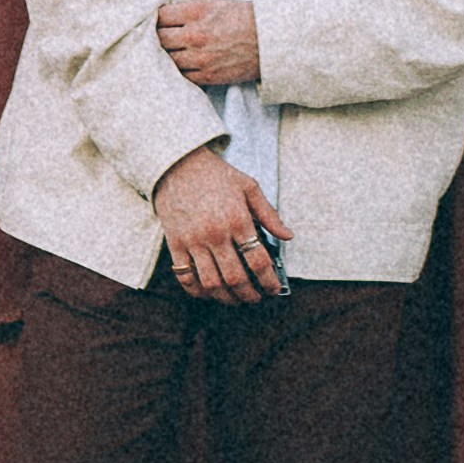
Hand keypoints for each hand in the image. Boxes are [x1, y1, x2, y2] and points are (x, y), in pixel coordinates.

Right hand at [153, 147, 286, 300]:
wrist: (177, 163)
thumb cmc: (216, 175)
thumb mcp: (248, 187)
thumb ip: (269, 214)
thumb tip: (288, 236)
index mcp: (237, 219)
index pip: (258, 261)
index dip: (269, 281)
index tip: (274, 289)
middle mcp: (215, 233)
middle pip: (235, 278)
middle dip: (250, 295)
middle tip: (256, 298)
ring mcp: (193, 241)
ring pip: (211, 283)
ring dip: (226, 298)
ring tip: (235, 299)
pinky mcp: (175, 244)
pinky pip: (185, 277)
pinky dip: (197, 291)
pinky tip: (208, 292)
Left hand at [155, 0, 260, 87]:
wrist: (269, 40)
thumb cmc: (242, 17)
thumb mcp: (214, 4)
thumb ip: (188, 11)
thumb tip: (162, 18)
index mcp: (197, 11)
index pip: (160, 16)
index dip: (154, 18)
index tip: (154, 21)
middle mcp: (196, 34)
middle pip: (159, 39)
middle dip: (155, 38)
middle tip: (155, 38)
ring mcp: (201, 57)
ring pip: (167, 59)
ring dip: (165, 56)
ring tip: (167, 53)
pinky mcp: (208, 76)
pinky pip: (182, 76)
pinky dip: (178, 71)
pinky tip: (181, 65)